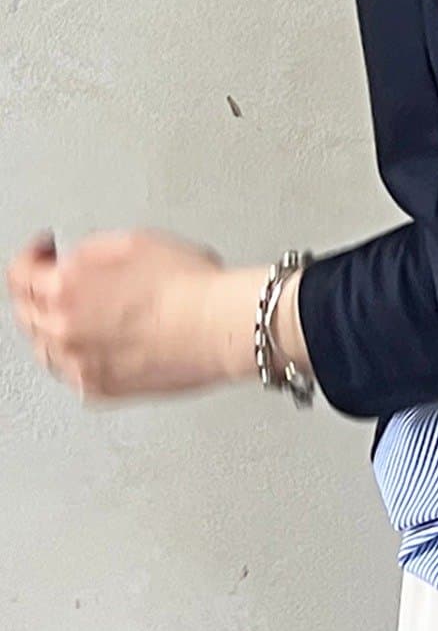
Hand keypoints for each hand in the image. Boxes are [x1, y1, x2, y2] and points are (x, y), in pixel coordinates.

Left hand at [7, 227, 239, 401]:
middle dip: (39, 293)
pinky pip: (72, 373)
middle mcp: (64, 330)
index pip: (20, 274)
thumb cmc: (193, 286)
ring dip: (54, 328)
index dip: (31, 257)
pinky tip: (97, 344)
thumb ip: (87, 252)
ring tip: (82, 315)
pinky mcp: (102, 388)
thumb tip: (73, 258)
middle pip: (27, 313)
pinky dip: (77, 358)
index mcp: (65, 288)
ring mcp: (80, 364)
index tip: (43, 253)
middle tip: (57, 283)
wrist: (223, 325)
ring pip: (46, 348)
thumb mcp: (133, 242)